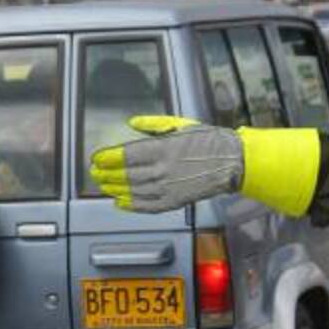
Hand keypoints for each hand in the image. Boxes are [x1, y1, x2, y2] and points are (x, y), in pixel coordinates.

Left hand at [89, 115, 243, 212]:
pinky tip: (120, 202)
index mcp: (163, 148)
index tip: (96, 158)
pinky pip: (148, 206)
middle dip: (106, 174)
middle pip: (125, 174)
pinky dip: (132, 205)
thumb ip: (153, 124)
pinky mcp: (175, 201)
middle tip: (94, 172)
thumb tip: (132, 122)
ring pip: (133, 190)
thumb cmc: (209, 140)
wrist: (234, 162)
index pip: (126, 155)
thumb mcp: (180, 124)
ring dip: (115, 188)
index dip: (107, 158)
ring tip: (104, 185)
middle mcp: (163, 169)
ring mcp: (169, 187)